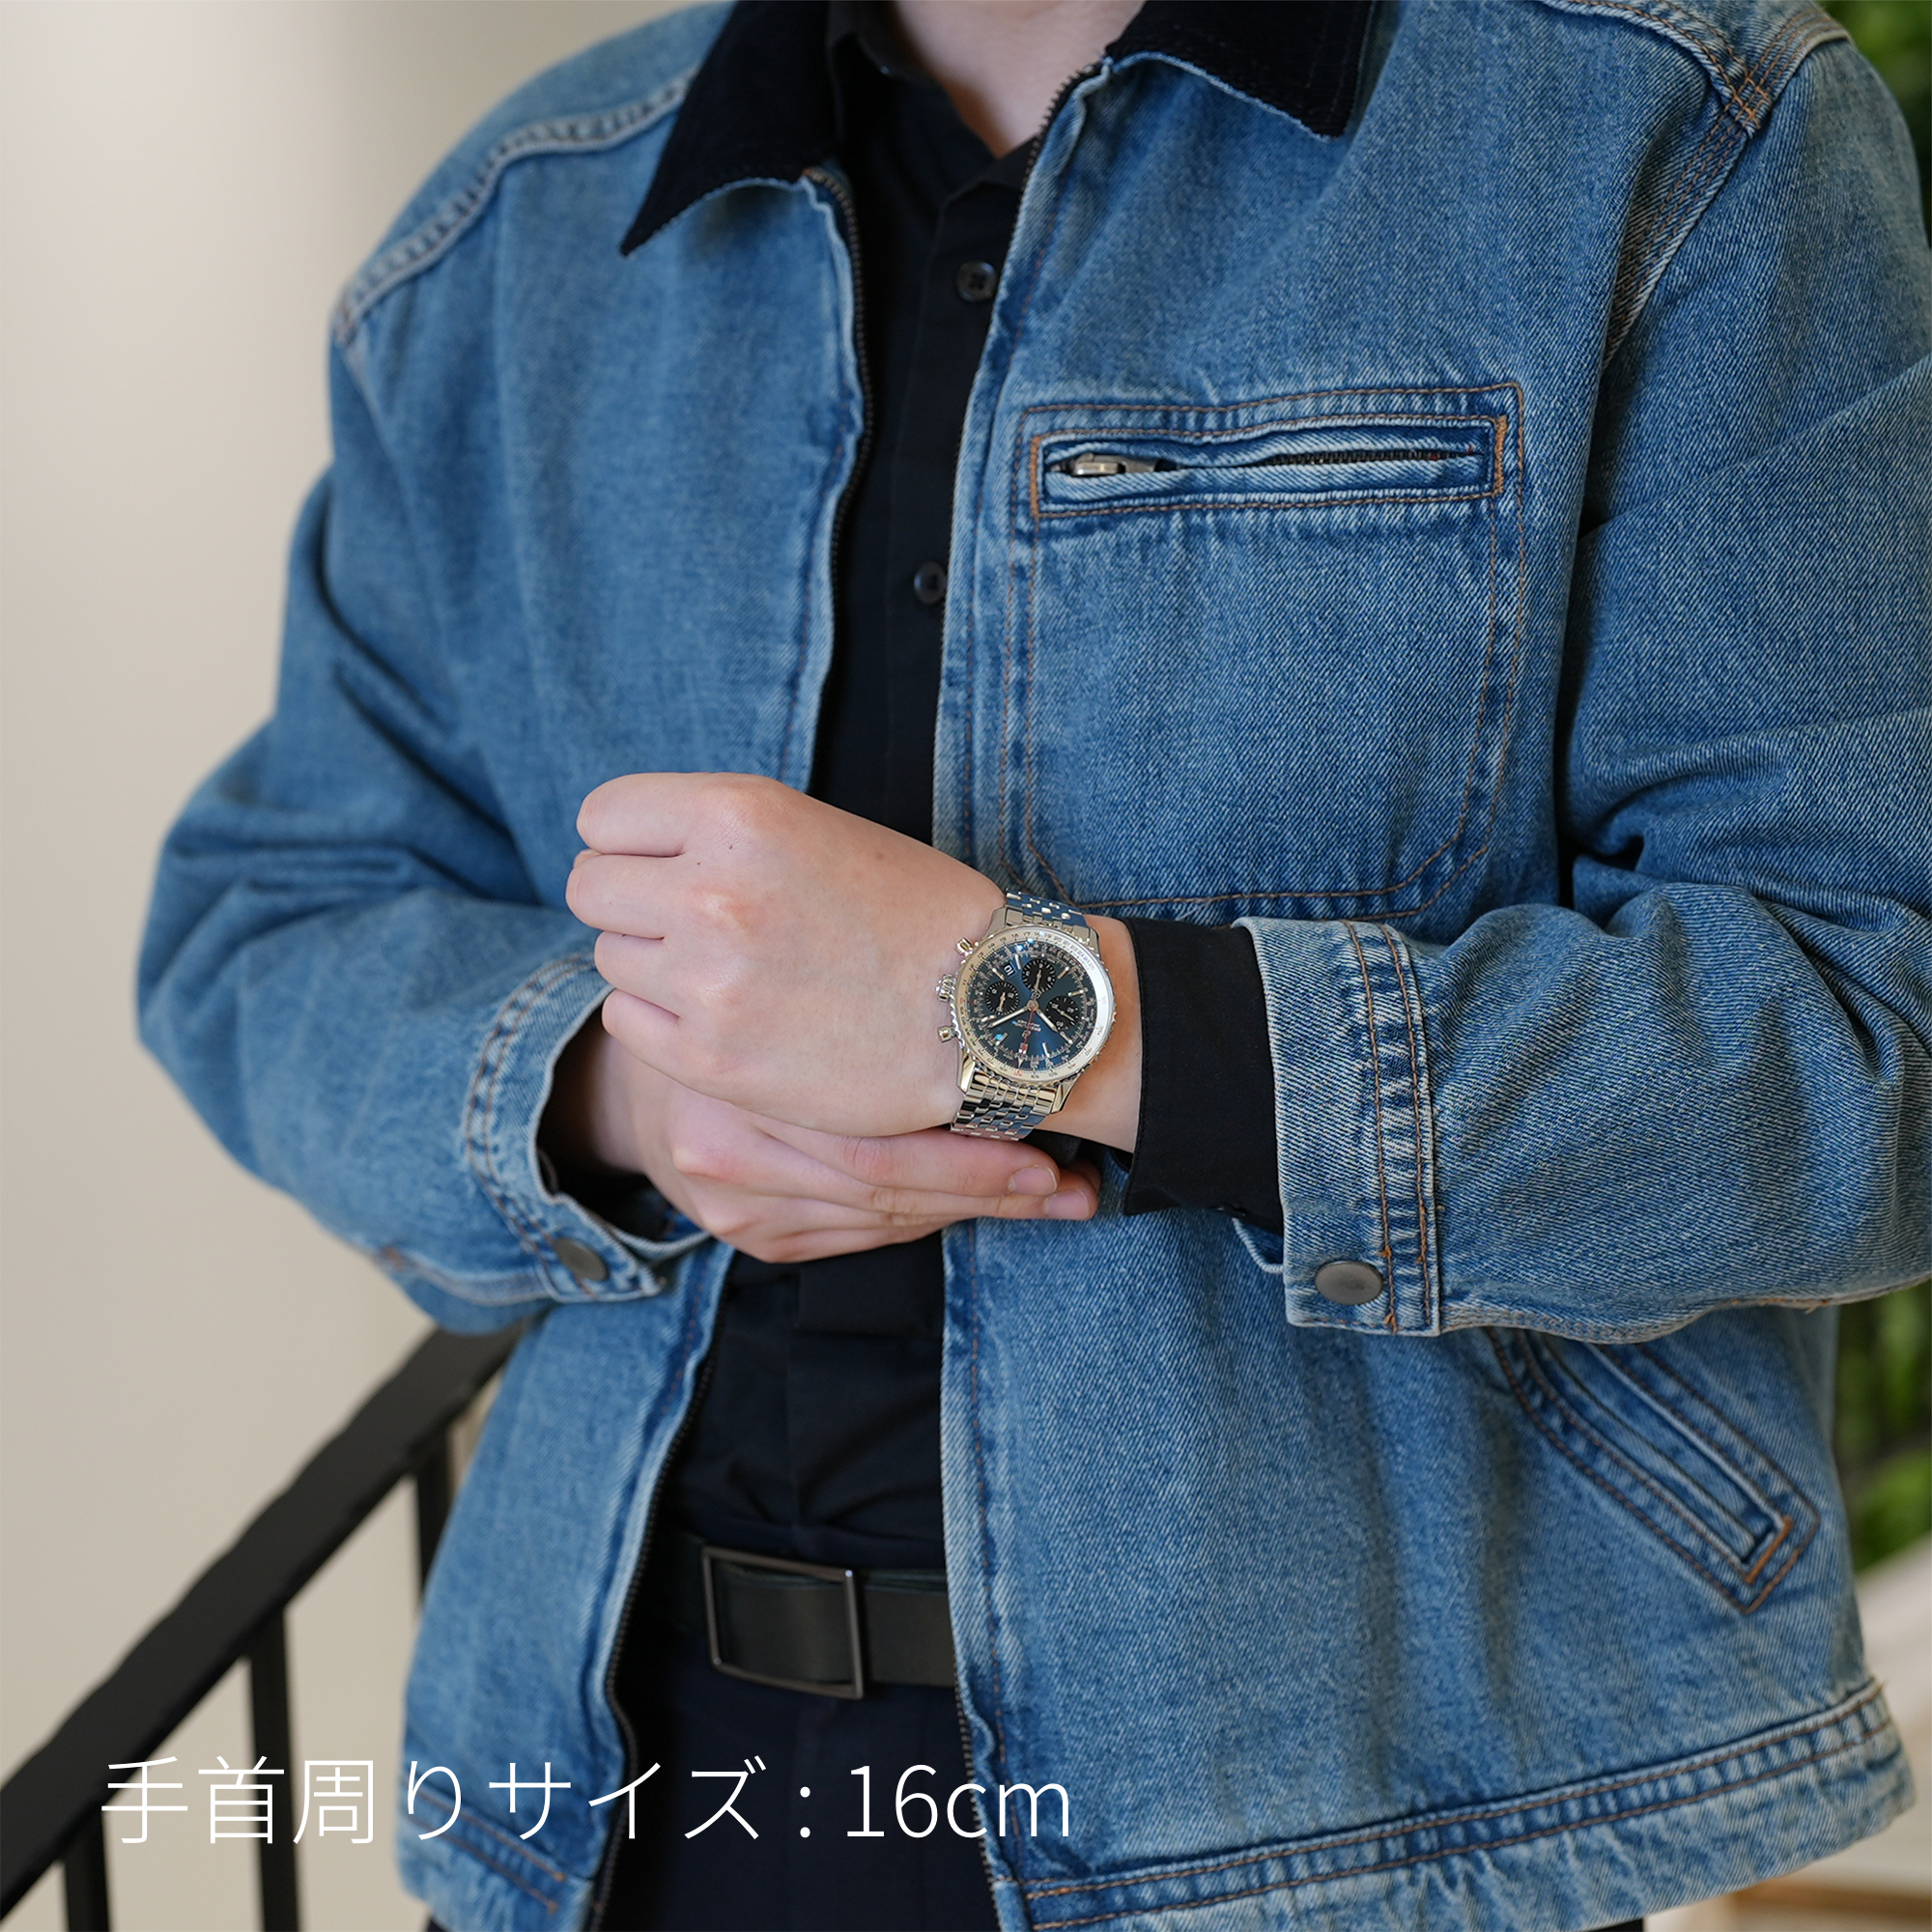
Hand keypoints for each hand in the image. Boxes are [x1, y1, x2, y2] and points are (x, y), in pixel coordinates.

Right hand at [544, 1022, 1099, 1264]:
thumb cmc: (745, 1006)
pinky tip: (979, 1202)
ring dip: (974, 1210)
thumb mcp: (785, 985)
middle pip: (886, 1189)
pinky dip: (924, 1219)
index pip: (874, 1143)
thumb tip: (1001, 1050)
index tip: (1056, 1151)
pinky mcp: (750, 1240)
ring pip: (881, 1220)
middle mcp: (726, 1155)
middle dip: (992, 1192)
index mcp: (736, 1083)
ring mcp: (734, 1209)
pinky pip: (860, 1237)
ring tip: (1055, 1197)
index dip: (974, 1154)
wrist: (641, 1076)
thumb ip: (861, 1017)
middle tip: (1074, 1189)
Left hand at [566, 772, 1140, 1146]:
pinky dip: (663, 1021)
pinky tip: (730, 1018)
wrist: (991, 1010)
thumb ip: (717, 832)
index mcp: (739, 815)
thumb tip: (623, 849)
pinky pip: (627, 1023)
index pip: (602, 816)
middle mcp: (712, 894)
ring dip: (654, 965)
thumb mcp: (814, 828)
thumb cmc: (912, 913)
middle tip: (695, 925)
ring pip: (609, 957)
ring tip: (734, 973)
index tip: (668, 865)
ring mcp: (708, 983)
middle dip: (632, 904)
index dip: (631, 841)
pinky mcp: (712, 1060)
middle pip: (591, 887)